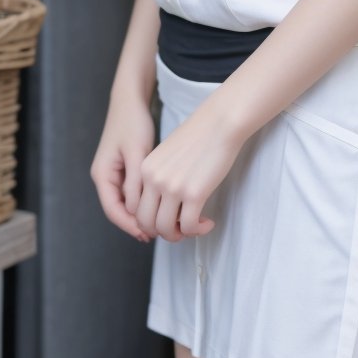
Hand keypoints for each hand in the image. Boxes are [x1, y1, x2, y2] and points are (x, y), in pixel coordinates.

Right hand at [90, 90, 156, 243]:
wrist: (131, 100)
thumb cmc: (132, 122)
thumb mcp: (136, 151)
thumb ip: (135, 180)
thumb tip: (137, 208)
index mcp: (102, 175)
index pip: (113, 210)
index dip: (130, 225)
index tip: (148, 234)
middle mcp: (106, 178)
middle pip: (119, 210)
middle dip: (137, 223)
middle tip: (161, 233)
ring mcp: (114, 174)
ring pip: (127, 202)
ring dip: (142, 213)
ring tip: (163, 222)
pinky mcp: (125, 169)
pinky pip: (133, 192)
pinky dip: (145, 200)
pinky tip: (160, 205)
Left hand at [135, 100, 241, 241]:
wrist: (220, 122)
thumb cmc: (199, 137)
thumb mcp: (167, 155)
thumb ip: (159, 177)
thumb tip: (163, 206)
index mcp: (145, 169)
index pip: (136, 208)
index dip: (151, 220)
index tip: (168, 219)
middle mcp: (153, 180)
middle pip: (146, 223)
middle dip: (162, 232)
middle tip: (180, 229)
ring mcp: (172, 187)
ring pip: (165, 229)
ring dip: (179, 235)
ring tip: (195, 227)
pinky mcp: (194, 193)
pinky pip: (189, 225)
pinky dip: (198, 230)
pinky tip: (208, 223)